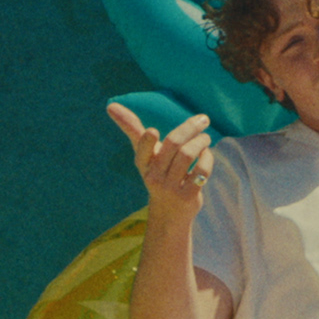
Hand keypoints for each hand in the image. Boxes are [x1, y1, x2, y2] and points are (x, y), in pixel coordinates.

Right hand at [107, 103, 213, 218]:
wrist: (169, 213)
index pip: (142, 151)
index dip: (147, 142)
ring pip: (188, 155)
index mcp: (143, 164)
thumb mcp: (144, 155)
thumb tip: (111, 105)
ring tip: (206, 138)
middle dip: (189, 128)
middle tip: (203, 120)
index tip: (153, 131)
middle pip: (173, 145)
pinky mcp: (188, 196)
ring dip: (201, 141)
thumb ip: (131, 129)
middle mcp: (154, 176)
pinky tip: (206, 154)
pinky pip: (201, 171)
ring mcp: (171, 187)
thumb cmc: (157, 173)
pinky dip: (207, 158)